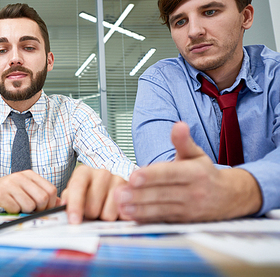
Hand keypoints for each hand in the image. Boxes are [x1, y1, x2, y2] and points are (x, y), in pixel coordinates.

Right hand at [0, 170, 58, 213]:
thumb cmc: (6, 193)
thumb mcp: (25, 191)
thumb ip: (42, 195)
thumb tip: (60, 204)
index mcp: (30, 175)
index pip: (50, 190)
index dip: (50, 204)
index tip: (42, 209)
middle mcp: (20, 177)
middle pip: (42, 198)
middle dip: (38, 210)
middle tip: (29, 211)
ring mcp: (10, 184)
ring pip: (29, 205)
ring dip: (23, 211)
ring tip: (16, 207)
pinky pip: (14, 208)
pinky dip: (12, 212)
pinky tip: (6, 206)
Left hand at [61, 165, 127, 223]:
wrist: (113, 181)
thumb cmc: (89, 190)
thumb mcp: (75, 190)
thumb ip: (68, 198)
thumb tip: (64, 207)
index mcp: (84, 172)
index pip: (77, 187)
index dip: (75, 206)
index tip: (74, 221)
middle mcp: (102, 173)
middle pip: (92, 207)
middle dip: (89, 215)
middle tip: (90, 212)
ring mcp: (119, 182)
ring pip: (108, 215)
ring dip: (104, 218)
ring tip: (103, 210)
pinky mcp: (132, 194)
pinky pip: (123, 216)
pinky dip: (118, 218)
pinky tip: (115, 211)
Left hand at [115, 122, 261, 222]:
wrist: (228, 197)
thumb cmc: (205, 173)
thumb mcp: (196, 154)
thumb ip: (183, 141)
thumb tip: (179, 125)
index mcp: (194, 173)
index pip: (170, 174)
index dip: (151, 175)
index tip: (134, 176)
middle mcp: (192, 192)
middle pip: (162, 194)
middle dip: (139, 194)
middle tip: (119, 193)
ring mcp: (188, 210)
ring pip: (161, 210)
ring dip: (139, 209)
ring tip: (121, 206)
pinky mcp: (182, 221)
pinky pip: (162, 221)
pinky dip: (146, 220)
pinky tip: (130, 216)